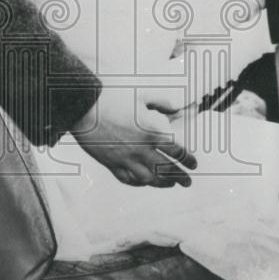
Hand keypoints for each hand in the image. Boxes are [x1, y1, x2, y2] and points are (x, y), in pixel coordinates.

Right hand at [70, 88, 196, 187]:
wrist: (85, 107)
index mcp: (153, 132)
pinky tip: (145, 182)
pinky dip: (139, 183)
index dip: (188, 159)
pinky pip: (129, 180)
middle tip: (188, 182)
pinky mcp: (112, 164)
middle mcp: (142, 149)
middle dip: (180, 177)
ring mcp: (126, 159)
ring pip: (149, 179)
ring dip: (163, 183)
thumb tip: (177, 108)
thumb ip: (163, 102)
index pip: (177, 151)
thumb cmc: (114, 98)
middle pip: (167, 170)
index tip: (194, 164)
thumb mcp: (143, 95)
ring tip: (171, 184)